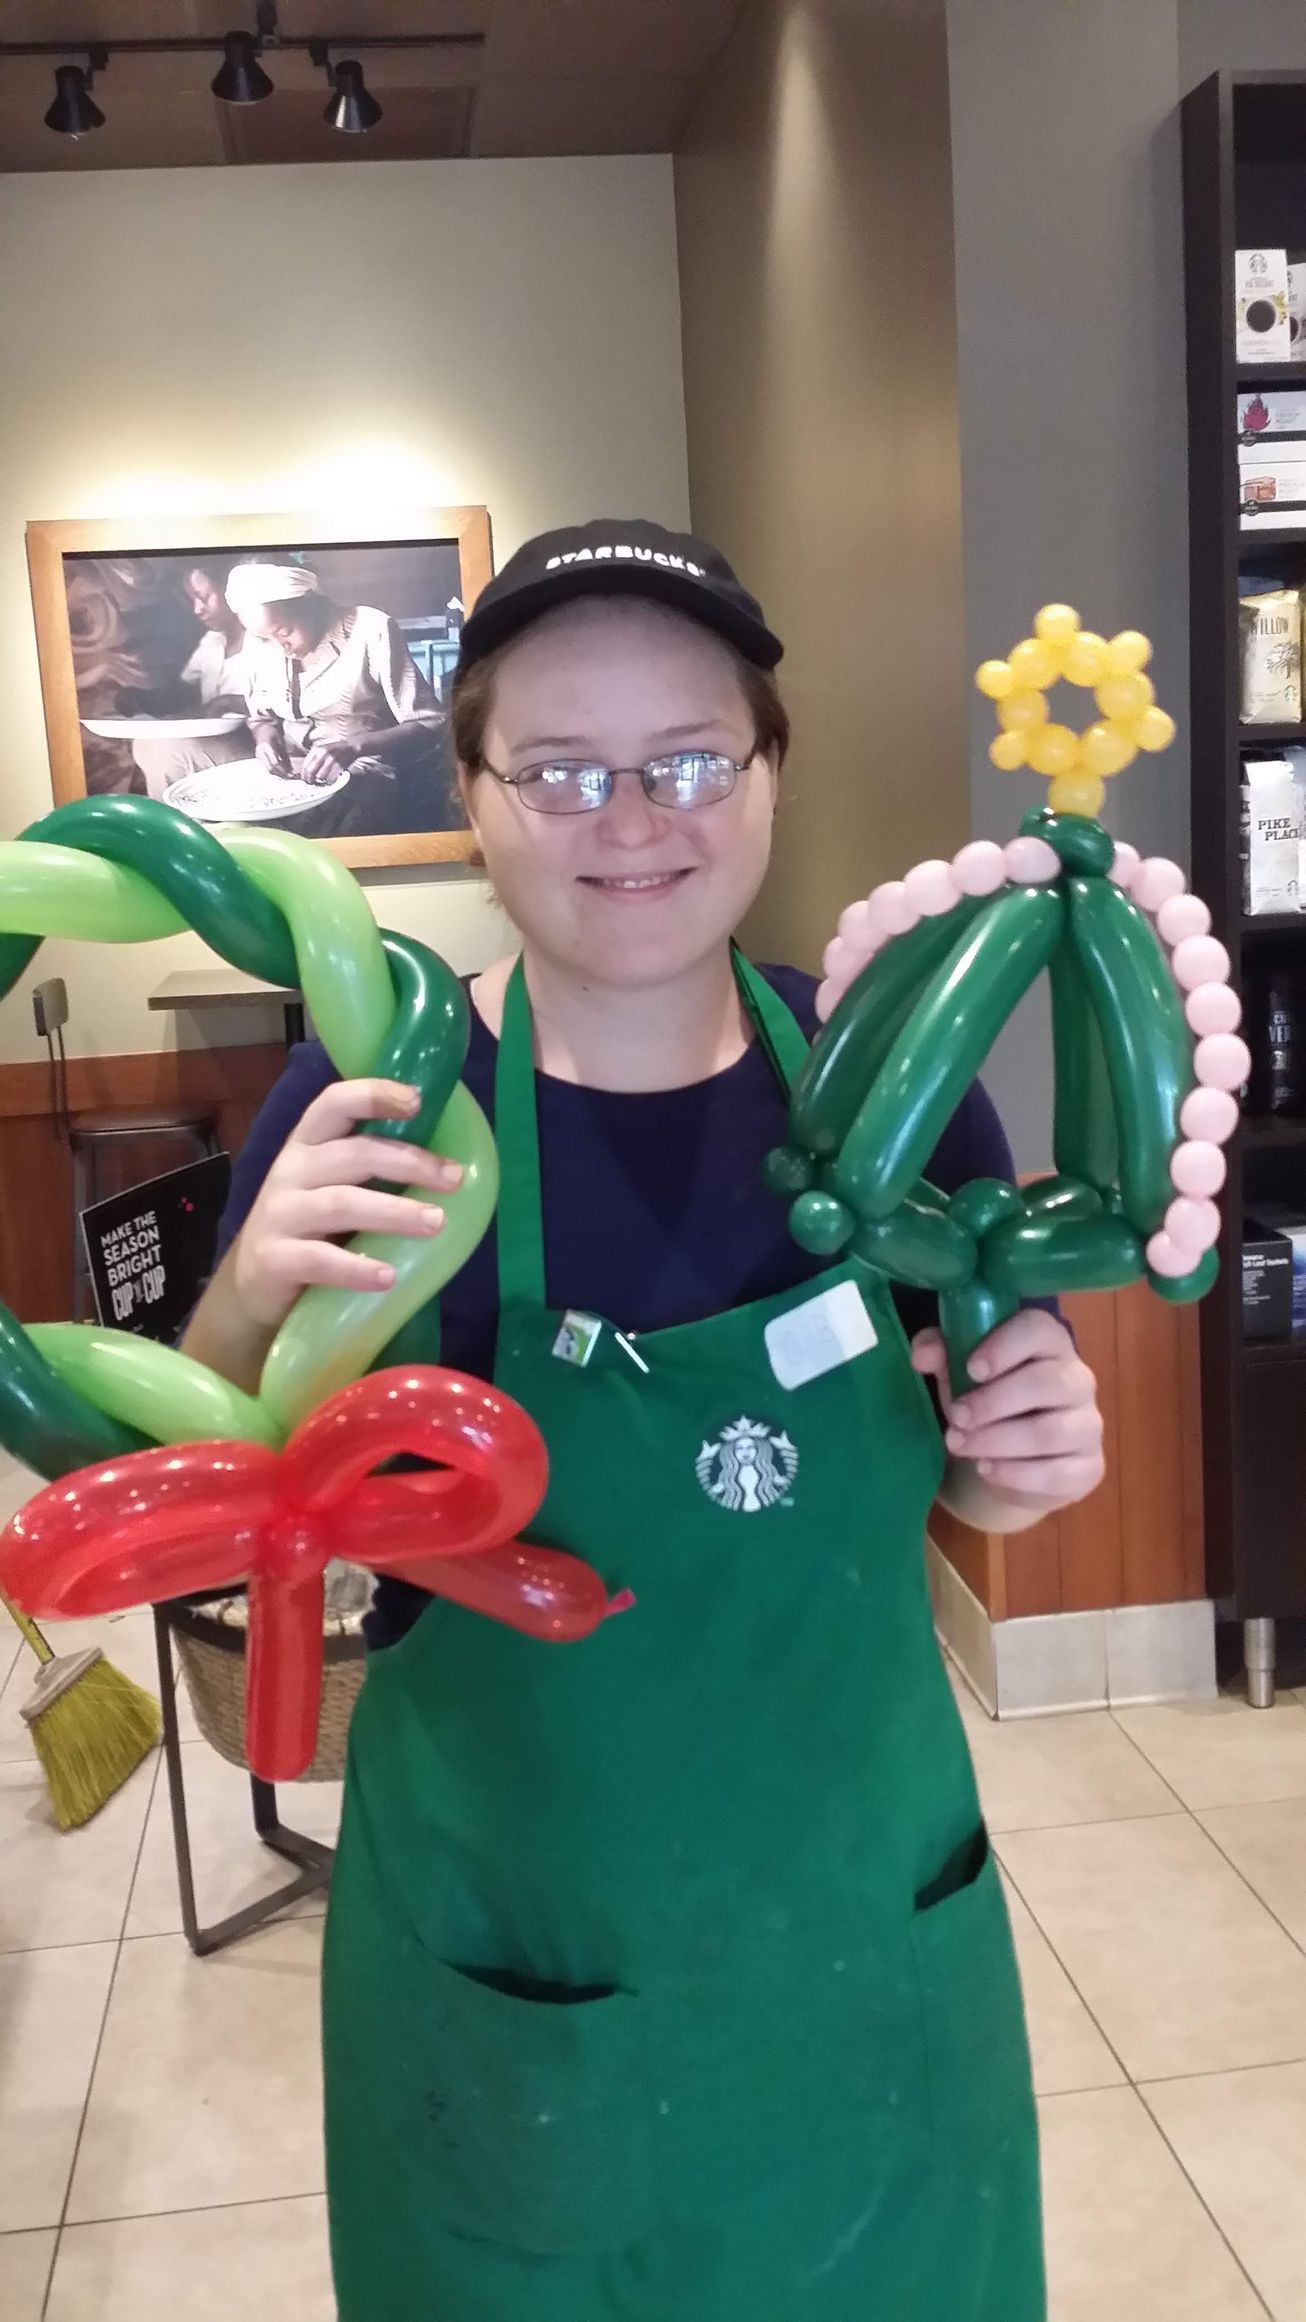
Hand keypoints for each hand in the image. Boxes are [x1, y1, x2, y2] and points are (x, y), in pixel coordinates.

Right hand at [232, 1080, 462, 1333]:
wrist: (253, 1285)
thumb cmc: (309, 1228)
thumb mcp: (330, 1186)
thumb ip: (368, 1168)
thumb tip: (446, 1163)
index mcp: (308, 1145)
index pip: (334, 1104)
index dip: (373, 1095)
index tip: (417, 1101)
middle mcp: (291, 1170)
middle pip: (353, 1154)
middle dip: (408, 1163)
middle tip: (454, 1179)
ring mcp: (279, 1214)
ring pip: (341, 1204)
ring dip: (394, 1212)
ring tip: (436, 1222)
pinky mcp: (274, 1259)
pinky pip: (319, 1260)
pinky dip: (357, 1268)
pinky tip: (388, 1277)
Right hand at [255, 729, 290, 775]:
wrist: (261, 729)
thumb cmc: (272, 732)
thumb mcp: (281, 741)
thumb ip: (285, 755)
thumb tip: (291, 769)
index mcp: (267, 746)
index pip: (275, 762)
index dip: (284, 770)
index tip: (292, 773)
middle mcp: (261, 752)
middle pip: (271, 769)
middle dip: (282, 775)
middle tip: (292, 777)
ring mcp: (259, 756)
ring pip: (269, 770)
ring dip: (279, 775)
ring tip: (289, 776)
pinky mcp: (259, 759)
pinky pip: (268, 767)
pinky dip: (276, 771)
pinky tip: (283, 773)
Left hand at [300, 740, 356, 784]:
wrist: (351, 746)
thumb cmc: (336, 750)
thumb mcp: (322, 751)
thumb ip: (314, 759)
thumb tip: (306, 773)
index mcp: (316, 750)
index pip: (305, 765)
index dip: (304, 776)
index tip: (306, 781)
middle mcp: (322, 753)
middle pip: (311, 772)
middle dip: (311, 780)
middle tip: (313, 784)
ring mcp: (331, 759)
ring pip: (320, 776)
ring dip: (322, 781)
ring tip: (325, 780)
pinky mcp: (339, 765)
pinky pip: (331, 778)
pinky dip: (330, 781)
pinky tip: (332, 779)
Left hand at [912, 1309, 1104, 1514]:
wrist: (1014, 1461)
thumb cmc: (988, 1400)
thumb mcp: (960, 1372)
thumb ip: (940, 1352)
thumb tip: (922, 1355)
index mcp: (1049, 1344)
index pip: (1039, 1330)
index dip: (1005, 1347)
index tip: (971, 1369)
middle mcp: (1078, 1379)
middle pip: (1046, 1382)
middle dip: (993, 1402)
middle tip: (956, 1417)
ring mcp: (1088, 1425)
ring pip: (1050, 1431)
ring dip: (997, 1440)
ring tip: (960, 1445)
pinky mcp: (1088, 1467)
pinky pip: (1058, 1473)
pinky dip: (1016, 1474)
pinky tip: (987, 1470)